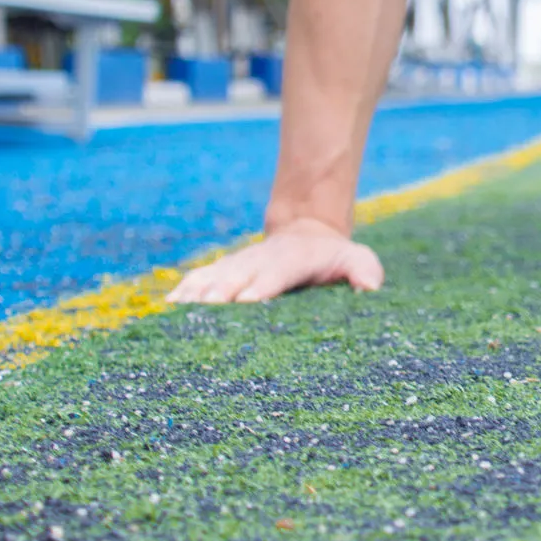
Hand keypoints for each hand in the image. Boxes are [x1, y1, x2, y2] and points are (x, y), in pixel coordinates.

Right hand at [166, 218, 385, 302]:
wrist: (306, 232)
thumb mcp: (356, 258)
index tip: (247, 300)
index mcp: (295, 259)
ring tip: (179, 307)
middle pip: (241, 273)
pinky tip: (170, 305)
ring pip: (218, 274)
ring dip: (199, 290)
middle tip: (207, 307)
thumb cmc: (333, 257)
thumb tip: (370, 287)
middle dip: (224, 290)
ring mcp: (242, 263)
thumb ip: (364, 269)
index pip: (279, 271)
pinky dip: (187, 289)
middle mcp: (263, 259)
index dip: (263, 284)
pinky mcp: (227, 270)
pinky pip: (203, 277)